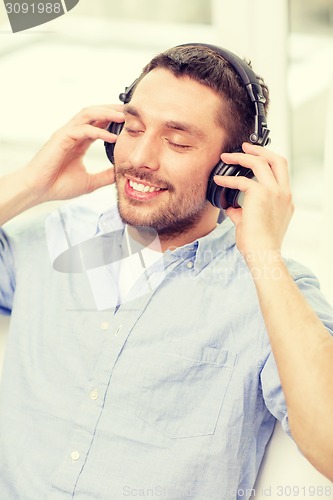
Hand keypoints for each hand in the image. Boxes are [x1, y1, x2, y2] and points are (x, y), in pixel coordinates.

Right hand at [22, 104, 123, 202]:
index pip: (98, 123)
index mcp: (79, 141)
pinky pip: (83, 129)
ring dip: (106, 113)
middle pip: (95, 112)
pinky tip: (113, 137)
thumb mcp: (90, 182)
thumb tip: (122, 174)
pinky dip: (99, 131)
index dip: (114, 119)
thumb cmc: (58, 185)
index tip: (132, 121)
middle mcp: (73, 134)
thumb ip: (105, 175)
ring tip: (124, 116)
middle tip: (131, 111)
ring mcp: (66, 134)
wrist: (38, 191)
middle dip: (113, 109)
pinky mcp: (61, 138)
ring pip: (88, 114)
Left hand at [213, 142, 293, 260]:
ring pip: (261, 162)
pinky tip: (218, 181)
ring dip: (242, 157)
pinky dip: (228, 180)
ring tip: (227, 157)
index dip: (267, 162)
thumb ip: (243, 211)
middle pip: (278, 160)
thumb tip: (230, 206)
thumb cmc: (259, 244)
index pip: (280, 173)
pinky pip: (242, 181)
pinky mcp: (261, 194)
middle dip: (260, 150)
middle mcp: (284, 193)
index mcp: (285, 200)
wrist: (263, 254)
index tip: (254, 158)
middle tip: (245, 147)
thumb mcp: (253, 223)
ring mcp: (275, 192)